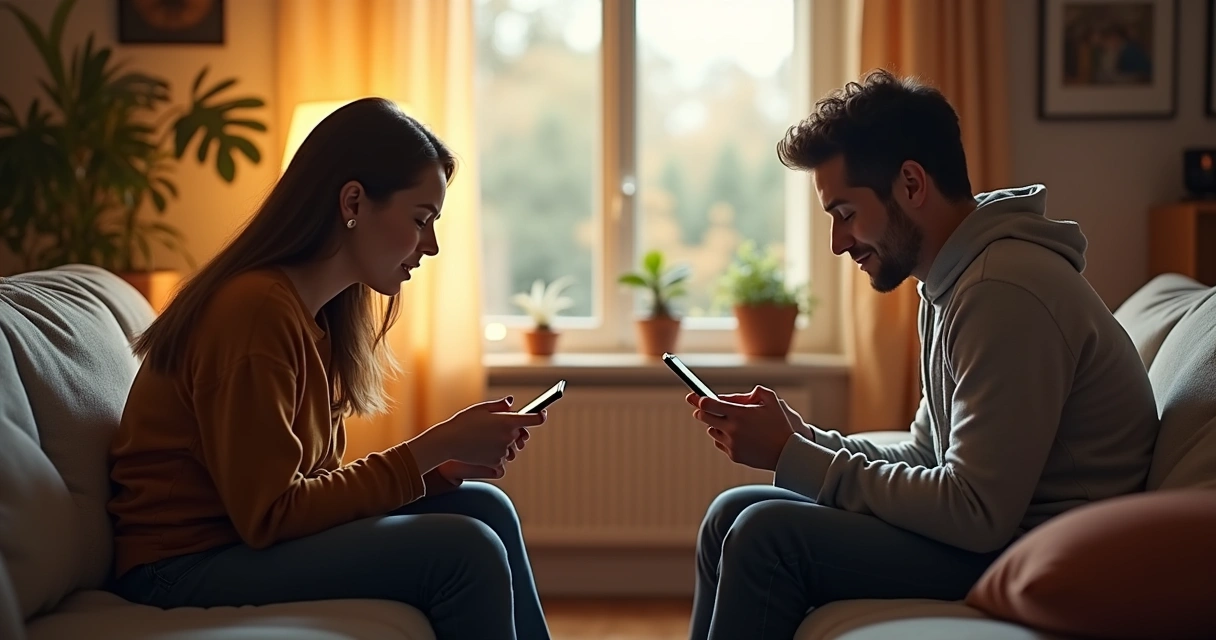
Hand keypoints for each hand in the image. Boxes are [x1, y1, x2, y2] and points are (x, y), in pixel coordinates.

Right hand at [428, 397, 545, 467]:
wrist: (448, 442)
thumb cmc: (463, 422)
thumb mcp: (481, 408)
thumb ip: (500, 406)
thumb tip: (511, 403)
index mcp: (508, 421)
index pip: (535, 419)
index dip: (540, 416)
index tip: (541, 414)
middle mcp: (509, 437)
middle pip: (521, 433)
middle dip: (515, 429)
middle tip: (501, 426)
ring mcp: (503, 451)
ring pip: (511, 446)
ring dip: (506, 442)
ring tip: (488, 437)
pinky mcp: (496, 462)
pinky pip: (502, 456)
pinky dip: (496, 452)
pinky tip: (483, 447)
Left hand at [685, 386, 798, 470]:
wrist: (788, 453)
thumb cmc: (780, 424)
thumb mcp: (771, 400)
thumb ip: (752, 392)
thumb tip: (730, 397)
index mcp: (739, 414)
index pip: (708, 404)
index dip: (698, 399)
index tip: (693, 396)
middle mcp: (732, 429)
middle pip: (704, 417)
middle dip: (701, 411)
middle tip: (700, 407)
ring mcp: (732, 444)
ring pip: (712, 430)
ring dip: (715, 424)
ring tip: (728, 422)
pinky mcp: (734, 456)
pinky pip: (720, 443)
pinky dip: (724, 437)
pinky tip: (735, 435)